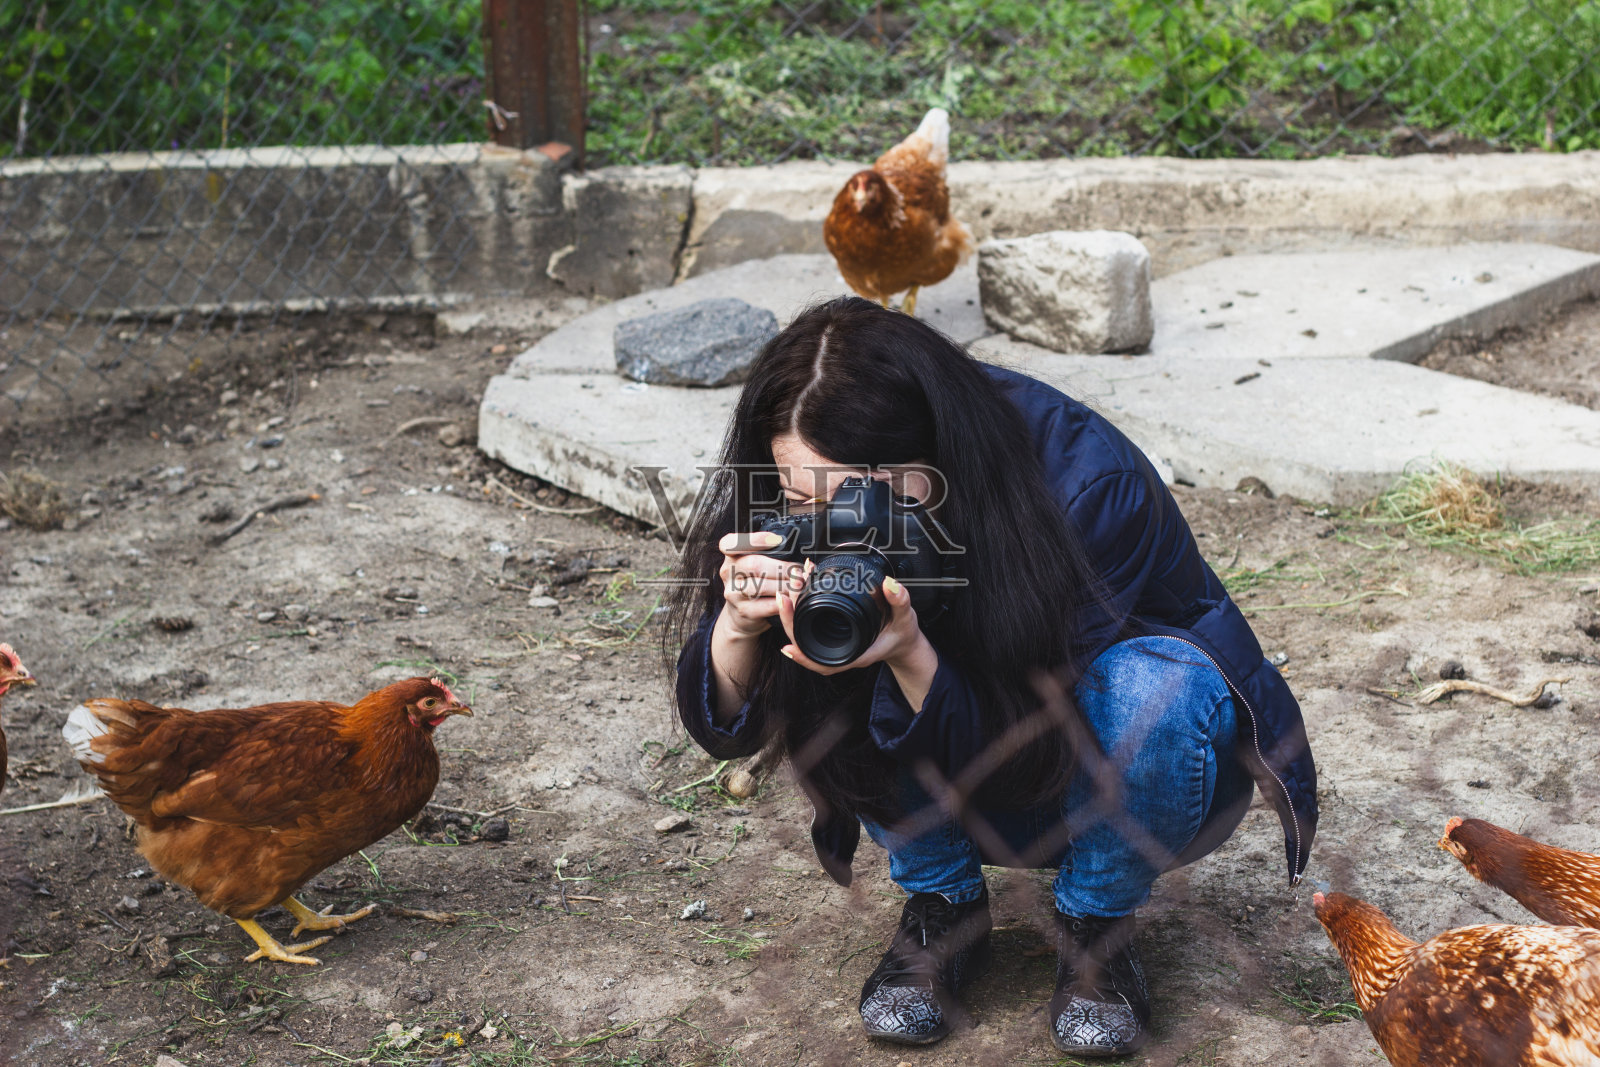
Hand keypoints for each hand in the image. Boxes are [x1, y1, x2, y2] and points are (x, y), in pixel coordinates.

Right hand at [715, 531, 804, 639]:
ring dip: (785, 585)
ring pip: (760, 586)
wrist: (740, 614)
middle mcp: (727, 572)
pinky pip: (766, 606)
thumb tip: (804, 558)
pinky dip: (783, 601)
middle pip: (754, 564)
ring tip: (799, 584)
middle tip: (799, 570)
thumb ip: (771, 555)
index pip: (731, 543)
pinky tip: (792, 599)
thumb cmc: (754, 581)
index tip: (776, 540)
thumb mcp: (756, 563)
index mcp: (731, 555)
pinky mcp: (743, 611)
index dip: (754, 540)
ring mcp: (733, 593)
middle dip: (782, 567)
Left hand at [775, 567, 931, 676]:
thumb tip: (890, 584)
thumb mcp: (906, 618)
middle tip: (785, 596)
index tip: (787, 644)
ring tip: (791, 587)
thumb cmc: (902, 635)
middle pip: (804, 643)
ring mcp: (832, 642)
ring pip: (804, 633)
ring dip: (794, 612)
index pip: (820, 660)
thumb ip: (899, 601)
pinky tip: (798, 592)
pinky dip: (801, 609)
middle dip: (790, 620)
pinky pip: (809, 625)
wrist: (904, 641)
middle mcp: (839, 651)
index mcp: (853, 654)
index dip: (801, 654)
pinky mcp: (831, 632)